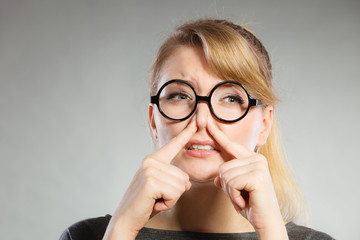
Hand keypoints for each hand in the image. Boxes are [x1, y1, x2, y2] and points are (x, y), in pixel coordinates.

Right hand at [103, 120, 196, 239]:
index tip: (194, 123)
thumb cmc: (145, 203)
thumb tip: (187, 182)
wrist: (126, 218)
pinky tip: (155, 203)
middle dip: (175, 193)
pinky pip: (175, 194)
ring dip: (171, 199)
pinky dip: (168, 203)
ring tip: (155, 199)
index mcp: (154, 160)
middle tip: (157, 196)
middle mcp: (151, 161)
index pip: (173, 145)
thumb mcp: (161, 188)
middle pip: (184, 177)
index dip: (186, 134)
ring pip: (181, 186)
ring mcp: (150, 170)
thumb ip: (173, 180)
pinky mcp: (151, 181)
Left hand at [207, 121, 287, 238]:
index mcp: (252, 158)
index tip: (208, 123)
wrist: (266, 221)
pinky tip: (245, 200)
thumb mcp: (235, 189)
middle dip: (226, 186)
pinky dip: (234, 196)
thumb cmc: (251, 204)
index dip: (218, 135)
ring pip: (224, 175)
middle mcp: (257, 158)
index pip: (231, 146)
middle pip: (222, 167)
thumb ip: (227, 179)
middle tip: (241, 195)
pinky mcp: (257, 176)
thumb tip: (217, 179)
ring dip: (230, 192)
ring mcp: (258, 166)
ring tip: (244, 197)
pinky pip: (231, 183)